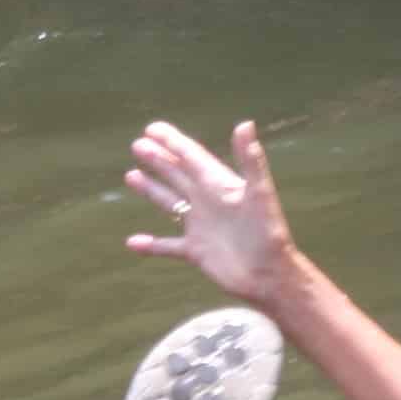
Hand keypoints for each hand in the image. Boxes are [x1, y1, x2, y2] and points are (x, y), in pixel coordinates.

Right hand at [123, 119, 298, 302]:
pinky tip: (132, 242)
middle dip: (159, 160)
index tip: (152, 129)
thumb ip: (251, 160)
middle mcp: (208, 202)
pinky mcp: (196, 251)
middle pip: (178, 175)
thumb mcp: (259, 193)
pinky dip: (151, 245)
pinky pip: (168, 247)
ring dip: (152, 190)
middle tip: (138, 145)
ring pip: (170, 203)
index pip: (192, 157)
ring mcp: (201, 227)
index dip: (173, 142)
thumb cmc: (269, 233)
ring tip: (131, 175)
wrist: (269, 275)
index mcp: (220, 185)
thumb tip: (245, 124)